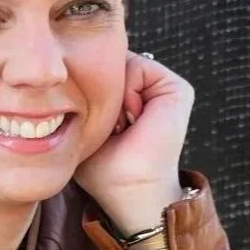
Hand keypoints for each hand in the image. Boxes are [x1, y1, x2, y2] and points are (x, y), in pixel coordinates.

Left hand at [74, 52, 193, 235]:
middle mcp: (146, 92)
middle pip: (110, 63)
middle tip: (110, 127)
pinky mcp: (176, 89)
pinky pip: (139, 67)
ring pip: (122, 64)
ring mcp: (163, 90)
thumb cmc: (103, 167)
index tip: (93, 124)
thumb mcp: (83, 126)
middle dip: (99, 87)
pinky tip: (132, 118)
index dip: (85, 86)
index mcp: (127, 102)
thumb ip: (80, 94)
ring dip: (113, 94)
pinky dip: (127, 90)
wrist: (129, 187)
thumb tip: (73, 69)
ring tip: (121, 125)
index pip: (99, 70)